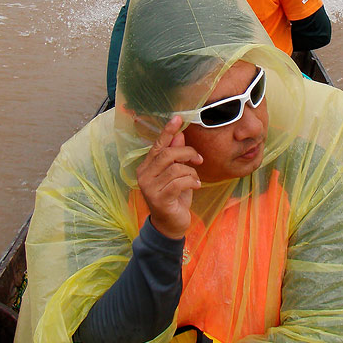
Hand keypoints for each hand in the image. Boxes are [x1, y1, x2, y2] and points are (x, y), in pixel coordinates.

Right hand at [136, 116, 201, 239]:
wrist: (171, 224)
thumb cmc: (174, 197)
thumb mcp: (177, 173)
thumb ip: (176, 155)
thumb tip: (179, 134)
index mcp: (146, 166)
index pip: (157, 145)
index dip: (168, 131)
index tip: (177, 118)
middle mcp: (144, 175)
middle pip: (168, 154)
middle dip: (187, 153)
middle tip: (198, 160)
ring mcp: (149, 188)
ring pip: (176, 168)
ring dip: (191, 173)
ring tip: (195, 180)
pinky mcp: (159, 199)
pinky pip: (179, 182)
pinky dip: (192, 182)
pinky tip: (195, 186)